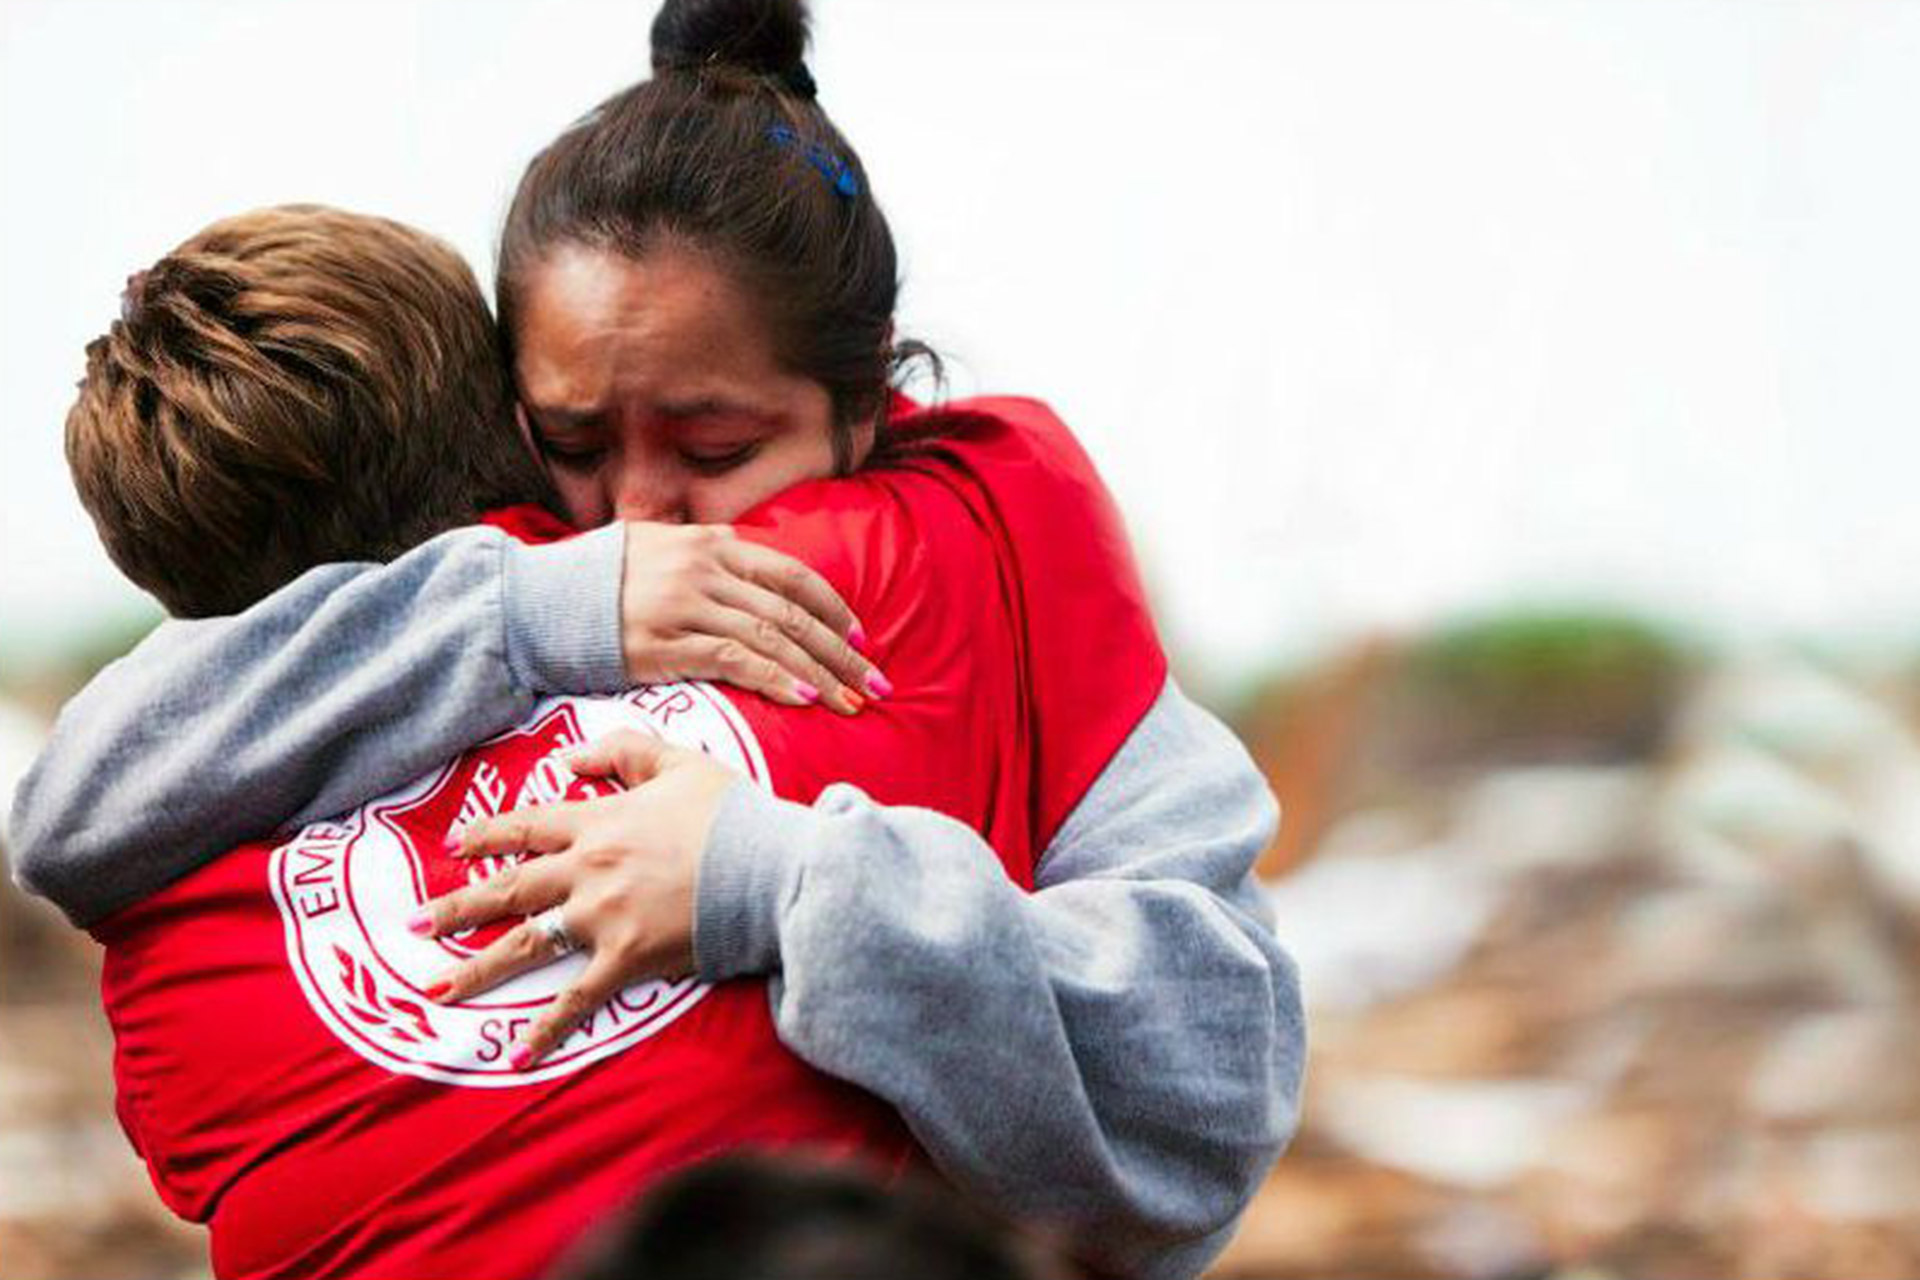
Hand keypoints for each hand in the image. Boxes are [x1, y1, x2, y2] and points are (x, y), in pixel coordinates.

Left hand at [413, 730, 736, 1068]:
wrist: (770, 866)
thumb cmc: (732, 814)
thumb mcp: (679, 763)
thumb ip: (624, 751)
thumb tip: (570, 759)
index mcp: (597, 821)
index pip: (525, 826)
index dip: (487, 836)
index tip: (456, 847)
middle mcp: (587, 869)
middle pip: (507, 888)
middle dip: (455, 907)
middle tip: (412, 923)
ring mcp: (602, 917)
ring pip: (524, 944)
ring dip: (476, 968)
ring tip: (436, 988)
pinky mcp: (627, 959)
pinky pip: (576, 999)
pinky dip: (545, 1028)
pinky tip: (515, 1052)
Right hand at [621, 522, 889, 714]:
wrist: (532, 603)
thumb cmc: (595, 582)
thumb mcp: (655, 548)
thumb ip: (706, 557)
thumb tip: (748, 572)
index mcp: (710, 543)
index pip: (791, 573)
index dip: (833, 607)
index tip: (860, 638)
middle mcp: (705, 569)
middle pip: (793, 611)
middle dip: (842, 651)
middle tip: (875, 683)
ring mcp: (686, 605)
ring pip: (774, 638)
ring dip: (822, 673)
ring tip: (852, 703)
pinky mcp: (667, 643)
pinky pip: (738, 661)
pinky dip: (779, 679)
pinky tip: (807, 699)